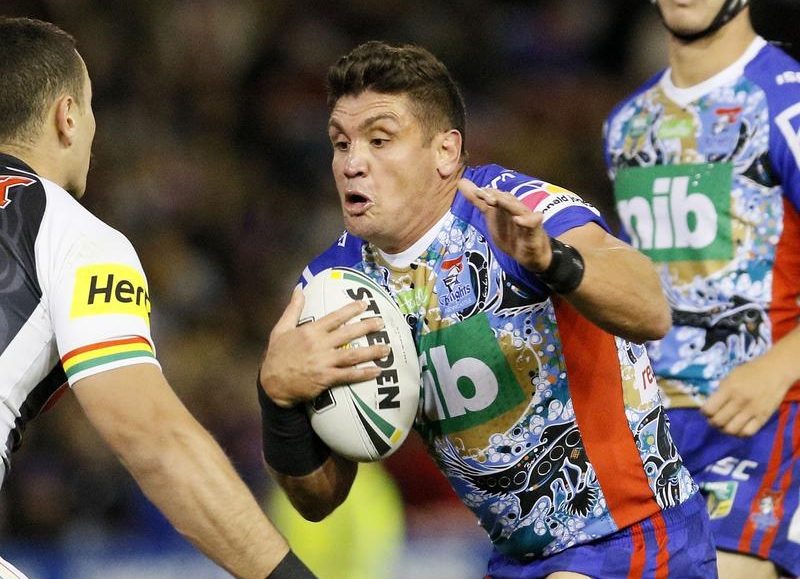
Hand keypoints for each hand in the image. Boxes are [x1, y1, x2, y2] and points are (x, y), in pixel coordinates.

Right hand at [259, 287, 390, 406]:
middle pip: (349, 333)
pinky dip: (364, 373)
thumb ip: (292, 309)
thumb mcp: (280, 329)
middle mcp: (320, 344)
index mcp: (310, 331)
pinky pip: (349, 375)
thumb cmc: (276, 356)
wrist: (272, 384)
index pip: (335, 317)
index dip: (351, 309)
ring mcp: (324, 362)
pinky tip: (377, 371)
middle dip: (367, 327)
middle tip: (381, 323)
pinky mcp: (326, 378)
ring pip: (353, 354)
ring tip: (386, 348)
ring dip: (372, 351)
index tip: (365, 304)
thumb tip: (299, 289)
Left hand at [459, 178, 551, 271]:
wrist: (531, 254)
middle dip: (495, 196)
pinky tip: (518, 220)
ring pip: (517, 208)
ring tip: (497, 200)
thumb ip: (478, 201)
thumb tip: (461, 182)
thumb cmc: (511, 233)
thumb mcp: (491, 217)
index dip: (485, 193)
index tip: (475, 191)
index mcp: (505, 206)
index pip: (495, 196)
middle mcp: (516, 209)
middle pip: (506, 199)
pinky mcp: (535, 231)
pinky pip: (532, 224)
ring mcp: (526, 219)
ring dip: (507, 204)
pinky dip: (526, 221)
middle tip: (482, 194)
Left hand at [701, 356, 789, 436]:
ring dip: (724, 430)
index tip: (706, 411)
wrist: (775, 372)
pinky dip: (740, 433)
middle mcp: (740, 401)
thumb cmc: (749, 372)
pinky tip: (738, 428)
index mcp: (729, 389)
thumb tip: (710, 406)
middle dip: (712, 422)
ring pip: (732, 430)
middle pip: (719, 421)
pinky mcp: (763, 418)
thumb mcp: (729, 377)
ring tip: (725, 425)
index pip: (709, 409)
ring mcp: (752, 411)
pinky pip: (748, 433)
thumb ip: (720, 392)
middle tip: (714, 419)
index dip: (704, 412)